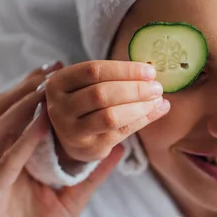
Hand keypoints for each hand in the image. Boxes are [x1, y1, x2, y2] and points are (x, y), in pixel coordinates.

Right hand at [0, 69, 121, 216]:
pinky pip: (2, 169)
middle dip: (26, 91)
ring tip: (47, 90)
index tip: (59, 69)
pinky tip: (39, 126)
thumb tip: (120, 148)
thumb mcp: (72, 200)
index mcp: (12, 165)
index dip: (34, 92)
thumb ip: (92, 174)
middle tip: (52, 70)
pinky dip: (20, 145)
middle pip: (3, 118)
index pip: (18, 119)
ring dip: (24, 110)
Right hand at [43, 61, 169, 161]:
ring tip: (157, 100)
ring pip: (110, 116)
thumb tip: (152, 75)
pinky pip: (120, 132)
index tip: (149, 71)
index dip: (124, 70)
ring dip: (139, 106)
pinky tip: (154, 111)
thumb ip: (116, 77)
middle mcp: (60, 107)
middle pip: (101, 94)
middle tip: (156, 87)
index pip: (93, 71)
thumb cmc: (85, 102)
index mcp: (59, 83)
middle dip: (134, 89)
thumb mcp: (89, 85)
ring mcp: (72, 130)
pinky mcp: (89, 147)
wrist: (71, 137)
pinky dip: (141, 120)